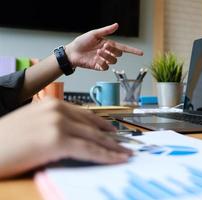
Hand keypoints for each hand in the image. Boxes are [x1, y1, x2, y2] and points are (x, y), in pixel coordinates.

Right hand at [0, 98, 132, 178]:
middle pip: (93, 126)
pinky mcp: (56, 140)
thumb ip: (55, 125)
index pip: (86, 116)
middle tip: (126, 144)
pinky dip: (106, 156)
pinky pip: (89, 150)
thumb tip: (74, 135)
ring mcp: (58, 123)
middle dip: (112, 138)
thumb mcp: (35, 125)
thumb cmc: (6, 141)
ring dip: (114, 148)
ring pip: (95, 138)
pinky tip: (118, 159)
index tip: (114, 133)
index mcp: (52, 104)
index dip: (103, 125)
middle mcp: (57, 110)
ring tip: (126, 153)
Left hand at [65, 23, 143, 70]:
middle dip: (113, 50)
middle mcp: (107, 53)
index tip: (141, 53)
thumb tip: (116, 25)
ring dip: (106, 56)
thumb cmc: (82, 42)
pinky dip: (102, 63)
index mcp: (108, 44)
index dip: (133, 51)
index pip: (124, 48)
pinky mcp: (98, 67)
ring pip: (113, 61)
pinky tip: (96, 60)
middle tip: (104, 46)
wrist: (72, 52)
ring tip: (97, 52)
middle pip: (119, 54)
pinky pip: (105, 67)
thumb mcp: (94, 34)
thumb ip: (106, 30)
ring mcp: (103, 60)